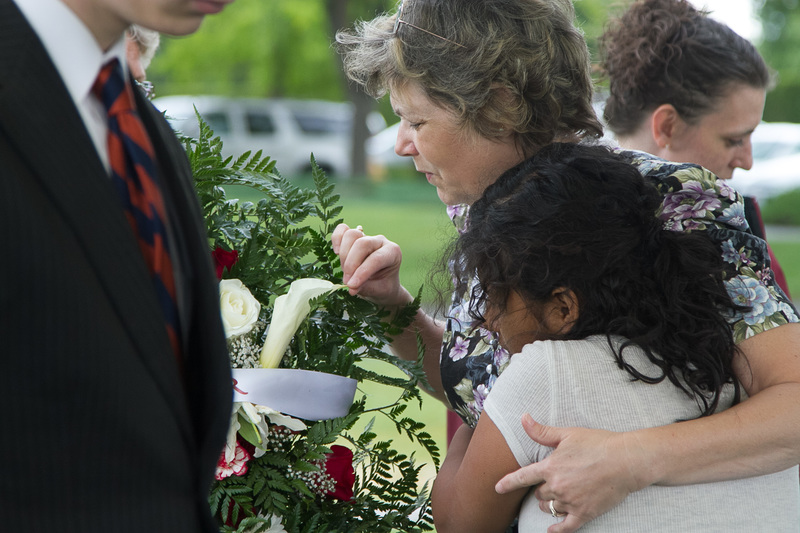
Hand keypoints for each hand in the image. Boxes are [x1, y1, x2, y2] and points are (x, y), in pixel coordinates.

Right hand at [331, 223, 410, 307]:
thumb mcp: (378, 291)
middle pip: (362, 244)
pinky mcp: (354, 236)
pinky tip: (336, 252)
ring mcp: (367, 236)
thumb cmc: (382, 286)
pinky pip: (342, 230)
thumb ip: (365, 287)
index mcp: (393, 252)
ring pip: (351, 235)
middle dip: (351, 264)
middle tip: (347, 282)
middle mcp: (381, 241)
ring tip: (345, 273)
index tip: (351, 285)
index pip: (376, 259)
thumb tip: (350, 285)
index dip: (362, 272)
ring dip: (344, 255)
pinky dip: (336, 239)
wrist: (380, 283)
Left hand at [495, 414, 646, 532]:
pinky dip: (556, 531)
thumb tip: (523, 418)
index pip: (522, 477)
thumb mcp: (567, 434)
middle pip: (538, 494)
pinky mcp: (585, 514)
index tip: (497, 489)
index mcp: (550, 467)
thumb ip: (542, 431)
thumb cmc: (598, 444)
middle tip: (550, 483)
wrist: (626, 461)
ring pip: (549, 508)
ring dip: (548, 504)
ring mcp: (571, 501)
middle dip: (541, 489)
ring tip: (555, 498)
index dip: (508, 483)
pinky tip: (551, 531)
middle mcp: (557, 486)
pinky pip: (565, 527)